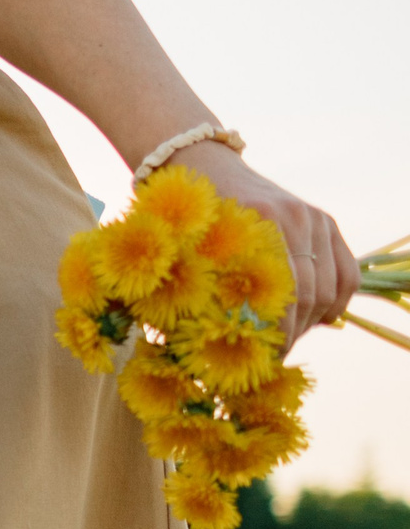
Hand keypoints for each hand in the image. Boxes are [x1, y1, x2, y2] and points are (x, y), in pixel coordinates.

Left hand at [173, 142, 357, 343]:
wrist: (201, 166)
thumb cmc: (183, 221)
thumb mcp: (185, 256)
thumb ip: (200, 294)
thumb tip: (216, 348)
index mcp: (254, 227)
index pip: (279, 297)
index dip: (273, 337)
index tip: (259, 361)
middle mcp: (290, 217)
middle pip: (307, 296)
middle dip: (291, 335)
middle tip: (271, 358)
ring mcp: (311, 217)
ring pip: (329, 287)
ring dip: (310, 323)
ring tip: (287, 341)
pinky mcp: (323, 219)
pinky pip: (345, 271)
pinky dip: (336, 300)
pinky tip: (318, 319)